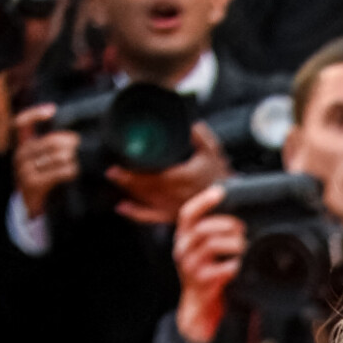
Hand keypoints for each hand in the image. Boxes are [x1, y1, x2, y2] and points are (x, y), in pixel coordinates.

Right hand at [14, 104, 79, 217]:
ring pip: (60, 157)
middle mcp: (21, 154)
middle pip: (53, 141)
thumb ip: (53, 142)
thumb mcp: (44, 157)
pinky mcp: (33, 183)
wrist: (31, 204)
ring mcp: (25, 170)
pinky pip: (60, 172)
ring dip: (73, 159)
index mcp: (24, 144)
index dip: (35, 114)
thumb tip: (74, 133)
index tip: (52, 109)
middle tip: (79, 146)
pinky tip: (73, 173)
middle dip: (72, 143)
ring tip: (77, 162)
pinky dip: (71, 171)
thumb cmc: (44, 175)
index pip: (22, 123)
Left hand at [107, 121, 231, 224]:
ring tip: (116, 180)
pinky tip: (122, 207)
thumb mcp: (214, 153)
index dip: (135, 172)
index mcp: (183, 178)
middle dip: (127, 179)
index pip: (154, 176)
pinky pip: (150, 217)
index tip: (122, 164)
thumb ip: (202, 138)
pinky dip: (134, 213)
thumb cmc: (222, 179)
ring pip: (145, 200)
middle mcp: (175, 195)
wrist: (230, 203)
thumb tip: (192, 124)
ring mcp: (172, 208)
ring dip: (128, 191)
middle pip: (145, 188)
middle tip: (113, 171)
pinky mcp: (172, 217)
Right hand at [174, 184, 245, 342]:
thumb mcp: (207, 243)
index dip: (203, 201)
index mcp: (184, 235)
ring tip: (244, 244)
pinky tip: (239, 264)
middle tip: (241, 227)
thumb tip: (236, 189)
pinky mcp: (200, 282)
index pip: (187, 213)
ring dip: (231, 243)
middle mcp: (183, 248)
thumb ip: (217, 222)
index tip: (220, 191)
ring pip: (210, 247)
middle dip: (225, 224)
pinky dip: (232, 265)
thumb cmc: (208, 266)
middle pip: (201, 228)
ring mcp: (190, 266)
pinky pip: (219, 270)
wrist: (199, 303)